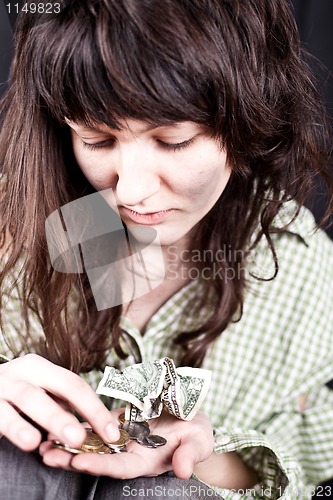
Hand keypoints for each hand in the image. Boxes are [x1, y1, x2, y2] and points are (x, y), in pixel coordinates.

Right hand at [0, 354, 119, 450]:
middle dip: (66, 415)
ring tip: (43, 441)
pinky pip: (1, 415)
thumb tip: (93, 427)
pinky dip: (14, 428)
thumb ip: (60, 405)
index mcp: (41, 367)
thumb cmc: (14, 392)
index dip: (95, 409)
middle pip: (51, 390)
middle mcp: (22, 372)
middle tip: (80, 438)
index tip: (110, 433)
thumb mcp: (38, 391)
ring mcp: (2, 386)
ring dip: (40, 420)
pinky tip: (27, 441)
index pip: (74, 385)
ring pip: (26, 400)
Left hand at [40, 409, 214, 479]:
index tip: (78, 463)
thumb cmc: (198, 433)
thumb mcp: (199, 441)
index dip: (100, 465)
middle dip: (72, 458)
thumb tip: (184, 470)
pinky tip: (58, 421)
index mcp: (146, 460)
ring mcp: (122, 438)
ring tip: (42, 442)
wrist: (193, 419)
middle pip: (98, 458)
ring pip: (92, 443)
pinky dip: (78, 424)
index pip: (119, 467)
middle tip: (46, 454)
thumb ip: (191, 454)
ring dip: (68, 443)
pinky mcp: (118, 423)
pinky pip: (96, 425)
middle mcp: (129, 452)